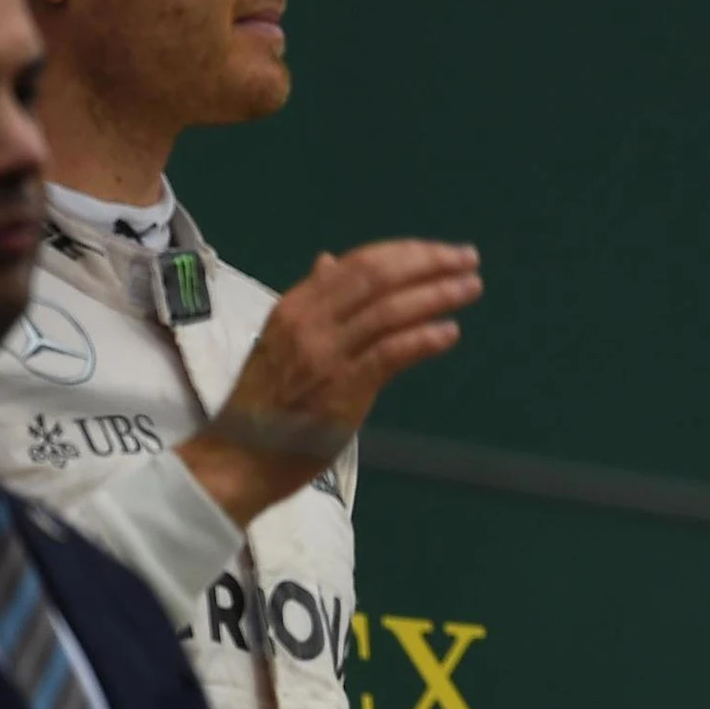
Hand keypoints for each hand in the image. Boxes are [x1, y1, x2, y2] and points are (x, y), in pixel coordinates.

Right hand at [178, 240, 481, 524]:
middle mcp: (310, 323)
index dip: (406, 253)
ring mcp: (326, 356)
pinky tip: (449, 332)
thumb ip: (313, 301)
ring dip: (436, 295)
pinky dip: (422, 339)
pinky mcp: (342, 391)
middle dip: (429, 264)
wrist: (238, 457)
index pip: (359, 263)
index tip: (442, 251)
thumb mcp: (282, 338)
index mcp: (297, 305)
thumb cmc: (266, 401)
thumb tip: (329, 260)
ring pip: (388, 312)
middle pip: (378, 278)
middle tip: (468, 258)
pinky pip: (388, 355)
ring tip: (470, 287)